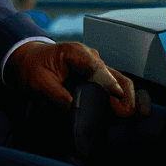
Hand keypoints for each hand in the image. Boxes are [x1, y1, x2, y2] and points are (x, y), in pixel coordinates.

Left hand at [6, 41, 151, 117]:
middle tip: (128, 113)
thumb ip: (58, 97)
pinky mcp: (98, 78)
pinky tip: (133, 110)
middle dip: (125, 93)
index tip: (117, 97)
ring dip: (129, 96)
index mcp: (76, 52)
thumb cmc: (33, 68)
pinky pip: (115, 87)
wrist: (28, 60)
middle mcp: (91, 57)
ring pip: (120, 81)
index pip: (96, 67)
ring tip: (137, 113)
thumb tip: (76, 112)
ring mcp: (96, 67)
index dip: (109, 83)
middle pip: (114, 74)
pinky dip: (125, 98)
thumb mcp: (40, 84)